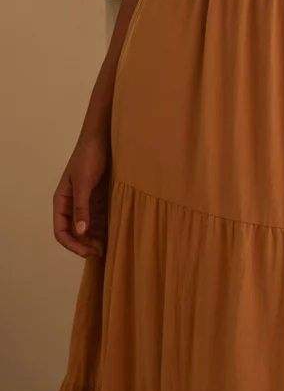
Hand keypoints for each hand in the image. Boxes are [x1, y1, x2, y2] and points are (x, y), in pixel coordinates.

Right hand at [52, 130, 110, 258]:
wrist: (104, 137)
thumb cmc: (89, 157)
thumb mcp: (84, 183)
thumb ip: (82, 207)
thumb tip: (80, 232)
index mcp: (62, 201)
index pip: (61, 231)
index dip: (72, 245)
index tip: (87, 252)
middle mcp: (73, 204)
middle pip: (76, 233)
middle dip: (86, 245)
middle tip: (102, 253)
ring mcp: (88, 202)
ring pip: (90, 228)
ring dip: (97, 239)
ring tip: (110, 248)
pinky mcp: (102, 198)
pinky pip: (102, 219)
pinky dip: (106, 228)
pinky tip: (116, 235)